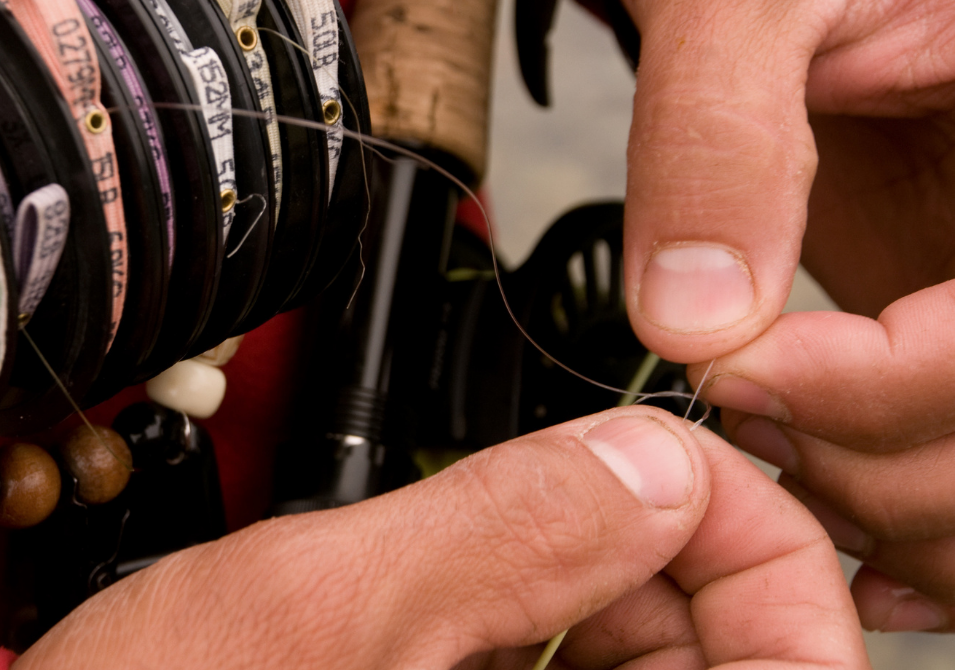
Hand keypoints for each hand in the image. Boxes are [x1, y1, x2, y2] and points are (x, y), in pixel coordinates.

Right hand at [13, 409, 865, 668]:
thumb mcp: (316, 609)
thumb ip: (498, 524)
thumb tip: (645, 455)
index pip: (789, 663)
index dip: (755, 543)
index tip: (680, 465)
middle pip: (722, 653)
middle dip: (664, 551)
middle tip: (586, 478)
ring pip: (643, 660)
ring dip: (598, 576)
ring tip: (502, 530)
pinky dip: (546, 611)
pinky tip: (475, 582)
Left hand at [608, 0, 954, 629]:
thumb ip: (720, 141)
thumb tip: (697, 318)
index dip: (888, 386)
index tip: (740, 371)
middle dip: (876, 457)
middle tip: (732, 408)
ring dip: (884, 499)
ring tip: (758, 442)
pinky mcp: (948, 299)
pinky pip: (953, 439)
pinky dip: (903, 499)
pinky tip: (828, 510)